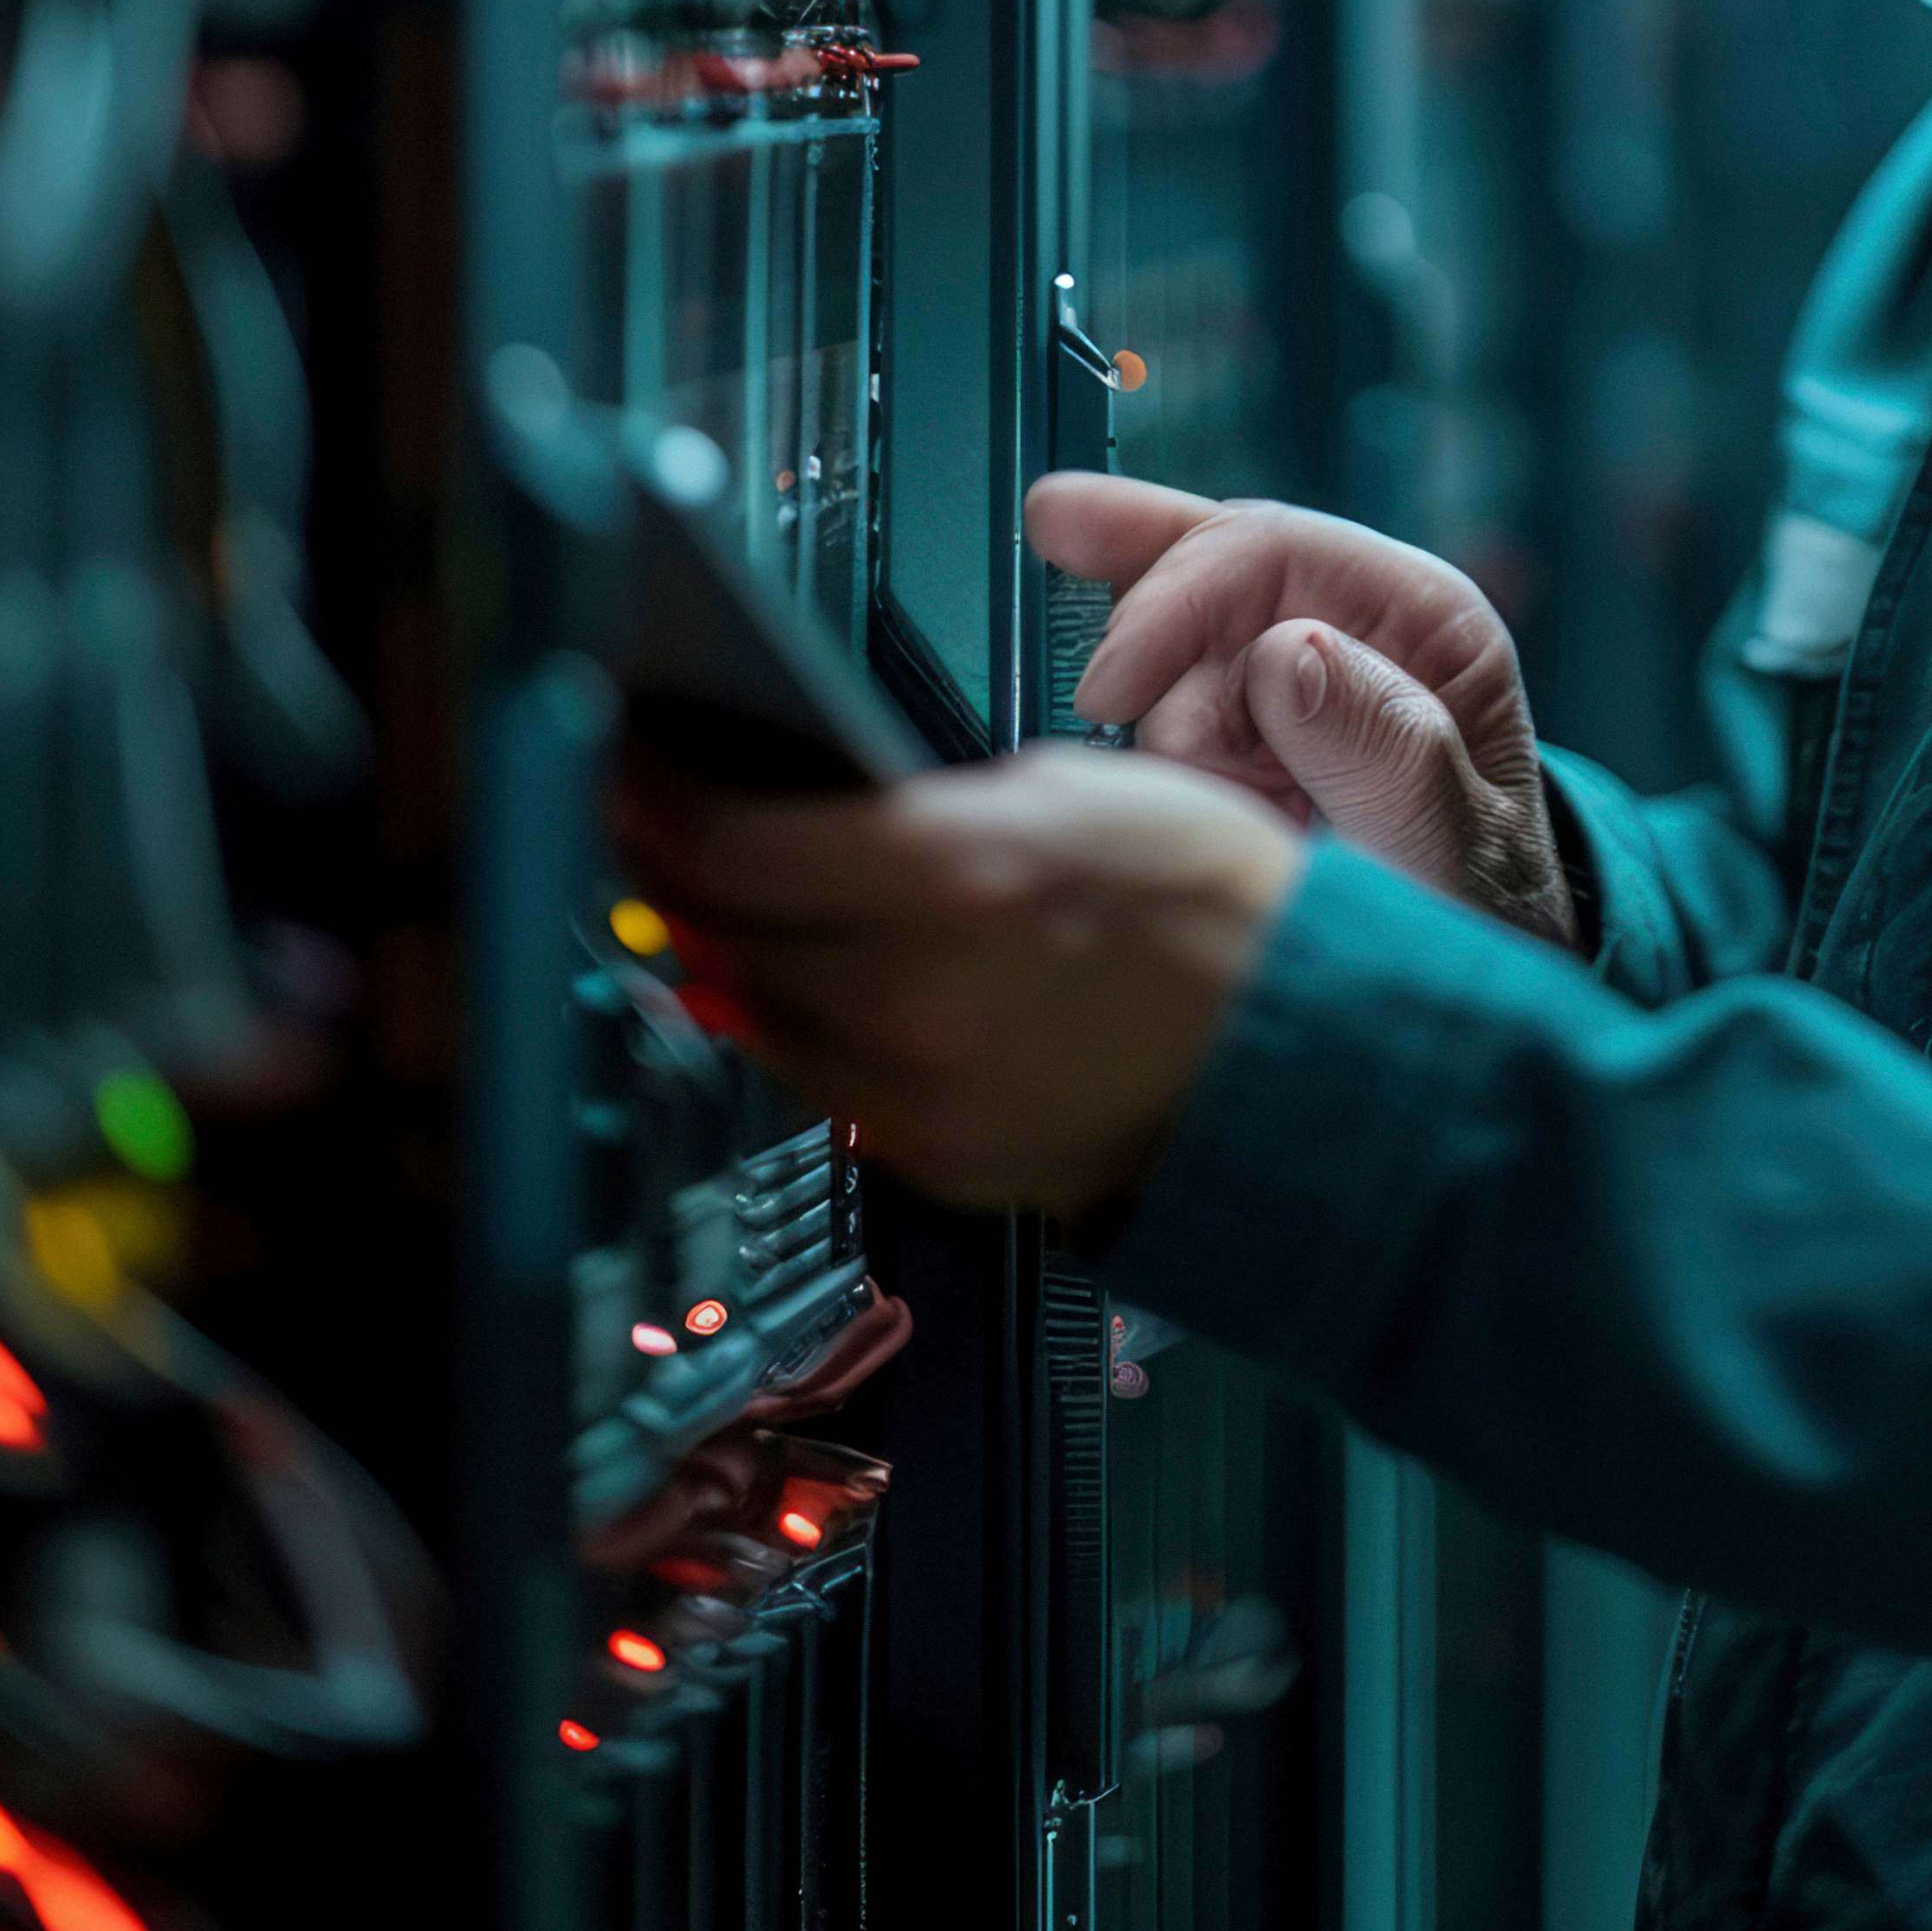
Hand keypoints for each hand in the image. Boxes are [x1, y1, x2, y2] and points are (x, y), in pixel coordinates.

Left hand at [614, 747, 1303, 1215]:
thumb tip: (815, 814)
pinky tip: (808, 985)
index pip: (723, 842)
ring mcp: (917, 1090)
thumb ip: (916, 810)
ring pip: (758, 1016)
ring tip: (717, 901)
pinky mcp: (938, 1159)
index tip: (629, 771)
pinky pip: (824, 1087)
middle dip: (676, 872)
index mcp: (940, 876)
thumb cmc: (1212, 901)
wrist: (1302, 1045)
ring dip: (728, 953)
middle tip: (653, 826)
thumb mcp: (1058, 792)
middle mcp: (909, 995)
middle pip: (722, 930)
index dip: (651, 798)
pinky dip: (802, 1031)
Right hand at [1041, 473, 1577, 949]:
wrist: (1465, 990)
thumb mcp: (1456, 853)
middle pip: (1203, 566)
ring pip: (1166, 648)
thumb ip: (1390, 757)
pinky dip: (1142, 750)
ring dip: (1154, 727)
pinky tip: (1173, 802)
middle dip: (1141, 632)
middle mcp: (1349, 622)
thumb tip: (1291, 652)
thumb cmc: (1481, 918)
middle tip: (1087, 659)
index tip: (1108, 692)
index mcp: (1421, 618)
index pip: (1274, 549)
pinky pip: (1157, 703)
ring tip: (1219, 817)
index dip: (1175, 597)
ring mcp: (1289, 672)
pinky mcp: (1240, 725)